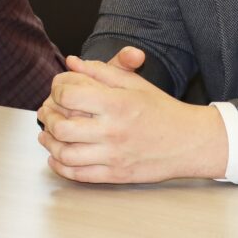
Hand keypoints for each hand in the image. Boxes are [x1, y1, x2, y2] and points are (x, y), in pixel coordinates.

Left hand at [37, 52, 228, 183]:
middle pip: (62, 127)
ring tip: (48, 134)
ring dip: (50, 143)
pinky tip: (57, 157)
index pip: (70, 95)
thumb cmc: (162, 110)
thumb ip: (101, 71)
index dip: (57, 89)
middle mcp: (113, 131)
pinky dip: (61, 166)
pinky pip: (79, 175)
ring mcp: (113, 156)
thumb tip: (72, 62)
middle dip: (48, 117)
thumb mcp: (134, 83)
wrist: (190, 142)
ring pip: (65, 154)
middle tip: (47, 112)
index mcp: (117, 104)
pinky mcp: (116, 175)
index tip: (59, 89)